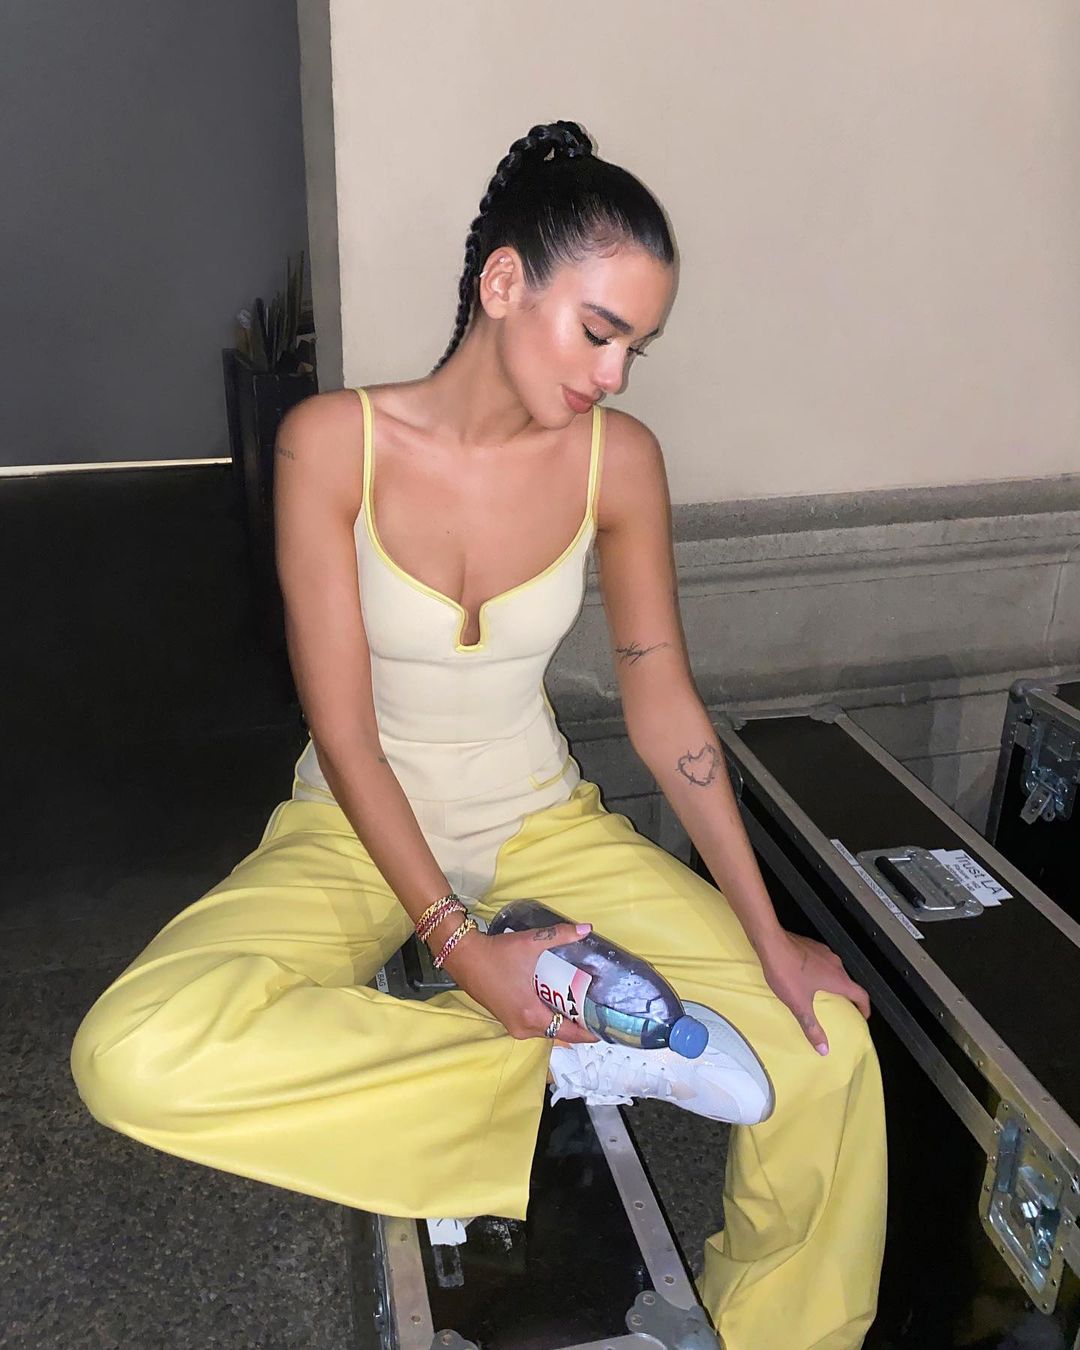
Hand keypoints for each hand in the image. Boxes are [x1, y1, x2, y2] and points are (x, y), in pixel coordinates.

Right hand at [441, 923, 600, 1046]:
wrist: (463, 956)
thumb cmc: (497, 953)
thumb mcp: (530, 943)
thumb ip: (560, 935)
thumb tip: (586, 928)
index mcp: (531, 1014)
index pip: (567, 1032)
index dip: (587, 1033)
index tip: (604, 1028)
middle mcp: (523, 1027)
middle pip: (557, 1033)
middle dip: (576, 1026)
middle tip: (593, 1012)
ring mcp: (512, 1025)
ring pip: (544, 1030)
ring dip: (560, 1022)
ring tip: (578, 1007)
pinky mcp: (505, 1019)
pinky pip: (532, 1025)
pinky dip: (546, 1019)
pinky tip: (554, 1004)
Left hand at [758, 929, 869, 1054]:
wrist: (770, 941)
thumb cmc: (787, 972)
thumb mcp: (799, 1004)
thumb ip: (811, 1027)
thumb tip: (824, 1049)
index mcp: (838, 979)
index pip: (861, 995)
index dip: (865, 1008)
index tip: (863, 1016)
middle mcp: (835, 964)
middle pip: (848, 982)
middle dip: (848, 996)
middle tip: (842, 1008)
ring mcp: (823, 952)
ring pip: (835, 970)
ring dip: (834, 983)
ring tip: (824, 994)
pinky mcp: (811, 945)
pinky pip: (822, 961)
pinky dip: (821, 971)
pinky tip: (807, 976)